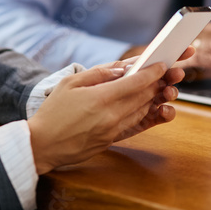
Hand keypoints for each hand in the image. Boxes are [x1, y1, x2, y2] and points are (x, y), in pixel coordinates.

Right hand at [27, 54, 188, 173]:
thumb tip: (121, 69)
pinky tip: (146, 105)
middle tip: (167, 73)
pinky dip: (143, 112)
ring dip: (153, 98)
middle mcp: (111, 116)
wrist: (43, 145)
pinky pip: (134, 124)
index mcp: (101, 98)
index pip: (135, 83)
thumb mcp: (70, 83)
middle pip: (143, 96)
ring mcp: (112, 130)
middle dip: (157, 83)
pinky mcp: (111, 141)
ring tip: (159, 87)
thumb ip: (98, 73)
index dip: (152, 73)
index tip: (162, 65)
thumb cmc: (54, 111)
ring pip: (141, 111)